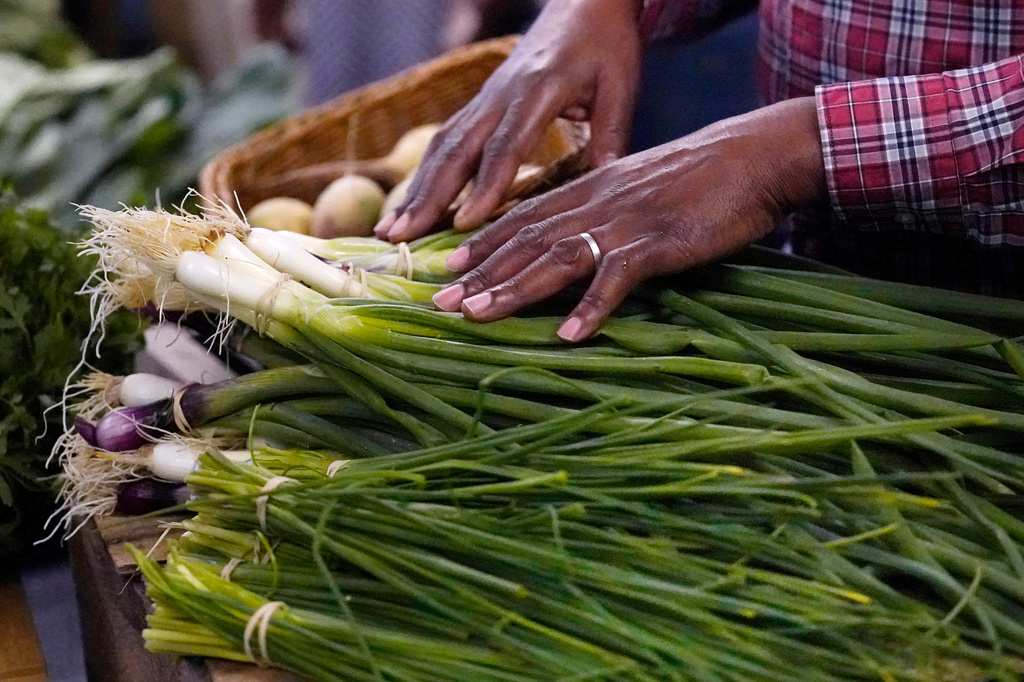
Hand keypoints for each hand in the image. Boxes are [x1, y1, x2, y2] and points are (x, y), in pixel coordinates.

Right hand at [375, 0, 643, 241]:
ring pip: (441, 146)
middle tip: (400, 236)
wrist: (582, 1)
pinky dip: (424, 175)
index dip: (485, 186)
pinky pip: (445, 141)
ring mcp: (484, 99)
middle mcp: (499, 96)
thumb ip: (612, 133)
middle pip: (456, 149)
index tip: (466, 223)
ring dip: (415, 190)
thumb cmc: (604, 43)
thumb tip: (607, 182)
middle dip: (428, 196)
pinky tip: (410, 206)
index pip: (506, 145)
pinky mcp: (479, 104)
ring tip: (390, 230)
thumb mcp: (620, 84)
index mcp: (537, 91)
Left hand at [431, 97, 826, 341]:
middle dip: (481, 272)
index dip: (484, 242)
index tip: (448, 266)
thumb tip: (581, 242)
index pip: (524, 217)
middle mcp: (596, 203)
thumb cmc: (700, 178)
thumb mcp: (639, 187)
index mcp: (590, 189)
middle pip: (527, 240)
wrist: (754, 157)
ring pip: (557, 257)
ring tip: (479, 315)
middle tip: (441, 302)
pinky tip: (569, 335)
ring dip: (515, 289)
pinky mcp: (658, 242)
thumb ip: (605, 210)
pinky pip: (617, 278)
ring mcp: (625, 222)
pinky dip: (592, 306)